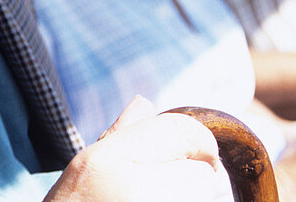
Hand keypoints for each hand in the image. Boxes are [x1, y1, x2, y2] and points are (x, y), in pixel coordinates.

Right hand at [45, 96, 221, 201]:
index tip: (187, 154)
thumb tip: (146, 104)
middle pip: (206, 172)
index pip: (185, 131)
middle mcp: (139, 192)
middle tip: (158, 193)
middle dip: (193, 180)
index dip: (194, 140)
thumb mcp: (84, 172)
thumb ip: (120, 136)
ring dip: (192, 201)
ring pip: (211, 200)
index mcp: (110, 162)